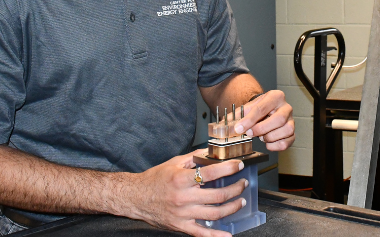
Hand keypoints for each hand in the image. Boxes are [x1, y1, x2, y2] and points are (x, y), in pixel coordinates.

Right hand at [120, 149, 246, 236]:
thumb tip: (211, 151)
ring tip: (241, 201)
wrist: (135, 197)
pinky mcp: (181, 226)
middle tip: (243, 184)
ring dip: (232, 207)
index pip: (211, 173)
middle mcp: (183, 197)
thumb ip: (194, 157)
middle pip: (217, 196)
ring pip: (214, 214)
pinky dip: (216, 236)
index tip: (239, 165)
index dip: (228, 168)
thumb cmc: (154, 179)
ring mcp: (183, 214)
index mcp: (181, 179)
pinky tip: (228, 234)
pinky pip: (201, 233)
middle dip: (235, 189)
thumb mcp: (173, 163)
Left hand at [234, 90, 294, 150]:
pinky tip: (267, 142)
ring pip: (286, 131)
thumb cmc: (259, 109)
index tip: (239, 128)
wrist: (268, 111)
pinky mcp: (293, 134)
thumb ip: (237, 116)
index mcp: (275, 96)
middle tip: (250, 133)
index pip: (262, 108)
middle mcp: (286, 107)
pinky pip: (287, 142)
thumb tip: (225, 126)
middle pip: (278, 119)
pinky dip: (275, 146)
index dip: (249, 120)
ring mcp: (291, 121)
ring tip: (261, 136)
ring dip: (269, 137)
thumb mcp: (248, 108)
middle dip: (261, 129)